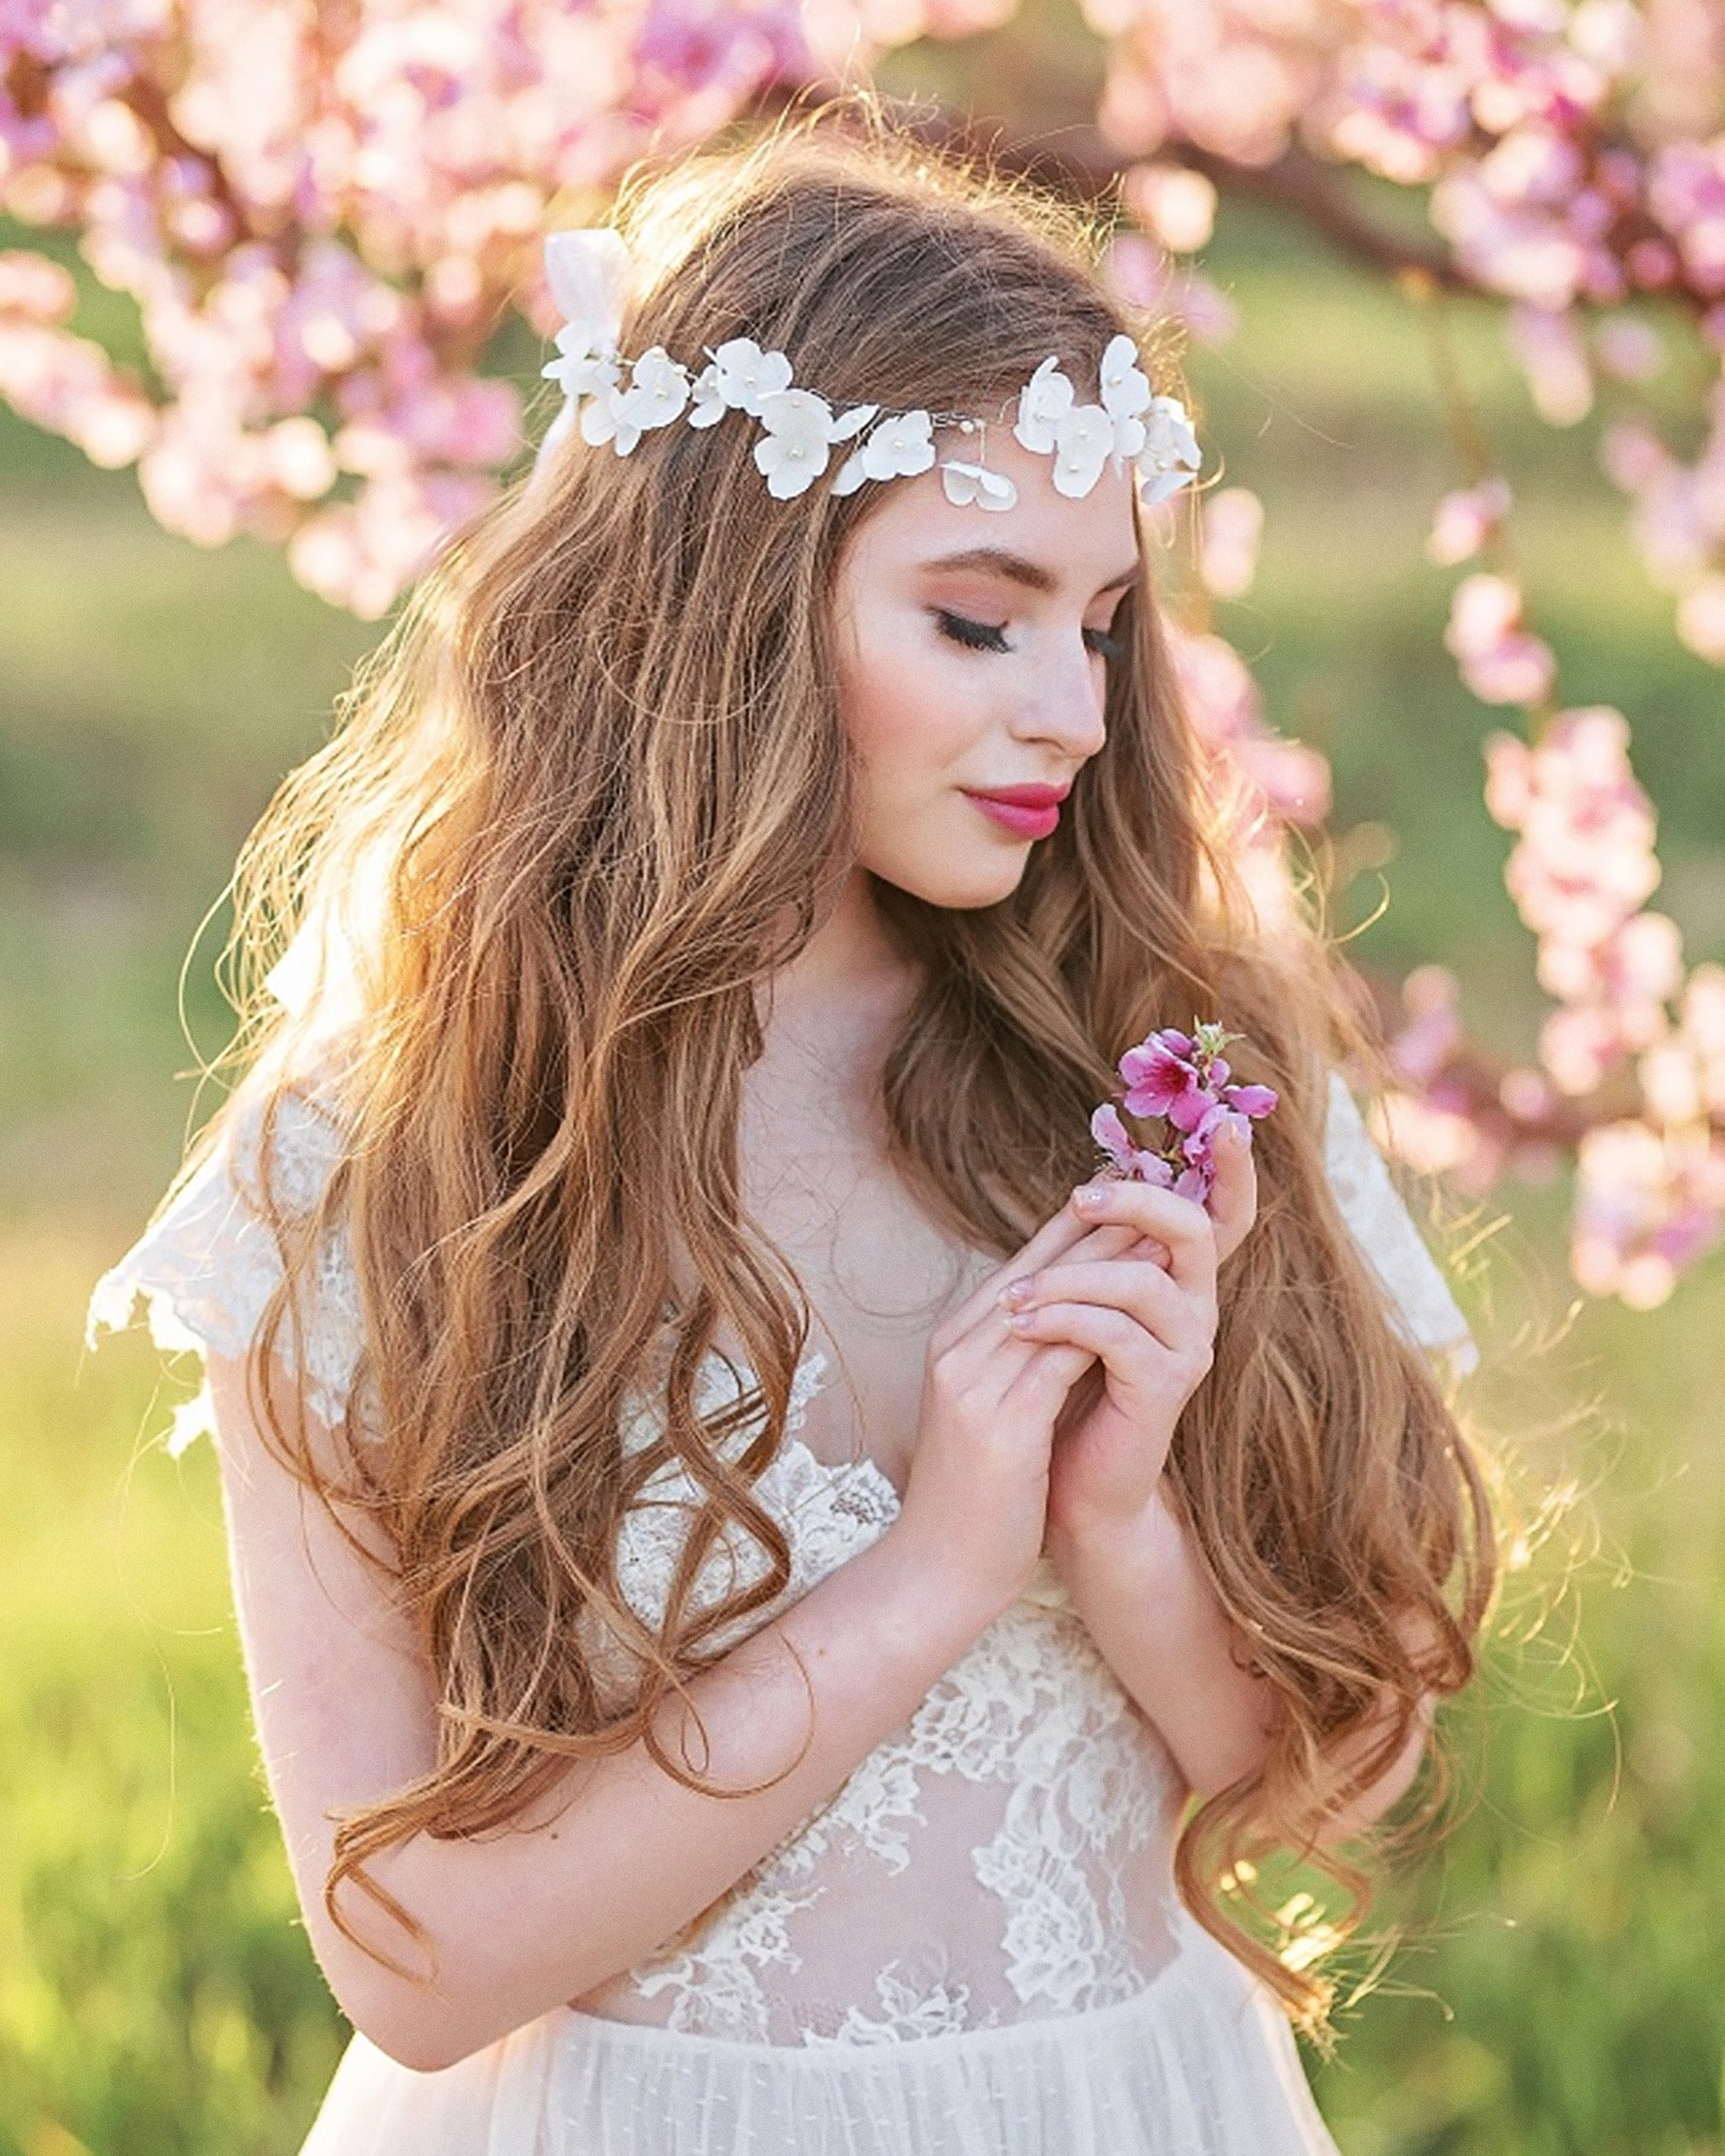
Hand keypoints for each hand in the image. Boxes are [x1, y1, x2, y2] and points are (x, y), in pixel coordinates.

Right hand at [891, 1199, 1116, 1624]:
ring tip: (1163, 1239)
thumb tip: (1076, 1322)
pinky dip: (1104, 1326)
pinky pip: (1060, 1358)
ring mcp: (973, 1385)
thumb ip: (1021, 1362)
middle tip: (1153, 1195)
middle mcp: (957, 1352)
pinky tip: (1146, 1310)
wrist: (938, 1572)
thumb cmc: (975, 1498)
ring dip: (1110, 1267)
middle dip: (1097, 1230)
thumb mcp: (992, 1414)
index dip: (1074, 1229)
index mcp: (955, 1345)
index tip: (1125, 1200)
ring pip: (1051, 1303)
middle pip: (1036, 1271)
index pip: (1021, 1268)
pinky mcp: (1000, 1424)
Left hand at [1001, 1121, 1258, 1542]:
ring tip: (1011, 1298)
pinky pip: (1116, 1335)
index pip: (1221, 1214)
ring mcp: (1184, 1351)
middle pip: (1192, 1229)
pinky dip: (1061, 1321)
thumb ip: (1089, 1259)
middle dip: (1137, 1200)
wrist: (1062, 1488)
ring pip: (1141, 1281)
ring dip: (1068, 1277)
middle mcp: (1195, 1310)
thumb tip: (1082, 1192)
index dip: (1234, 1170)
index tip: (1229, 1122)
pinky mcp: (1163, 1391)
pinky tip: (1018, 1325)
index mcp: (1177, 1283)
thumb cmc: (1062, 1393)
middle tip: (1081, 1196)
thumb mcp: (1074, 1313)